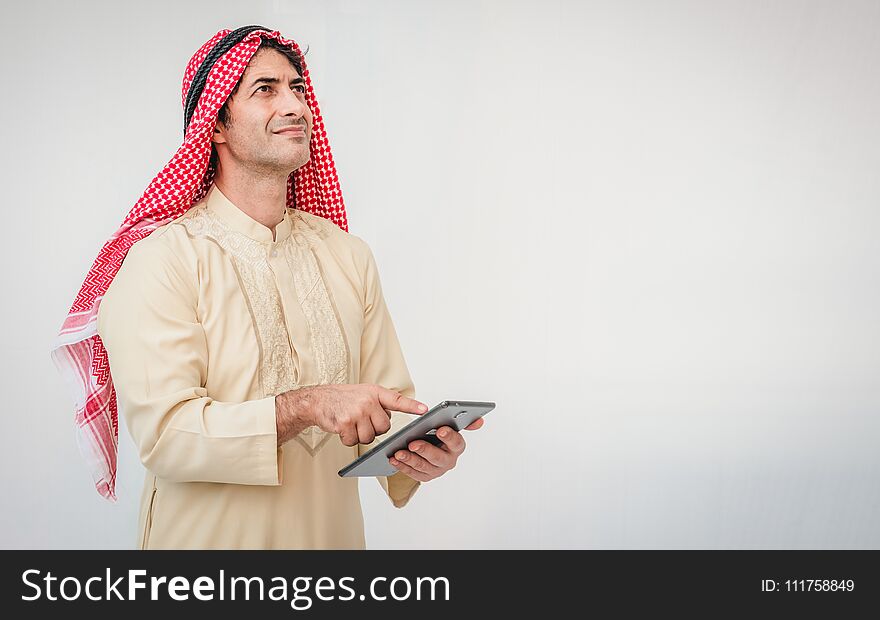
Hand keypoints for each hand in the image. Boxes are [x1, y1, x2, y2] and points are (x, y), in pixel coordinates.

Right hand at [277, 384, 427, 446]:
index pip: (397, 400)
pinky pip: (353, 441)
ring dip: (359, 436)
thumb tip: (387, 420)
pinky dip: (347, 439)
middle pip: (383, 428)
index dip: (411, 406)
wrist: (317, 400)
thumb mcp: (363, 393)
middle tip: (362, 421)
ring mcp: (357, 412)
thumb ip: (378, 403)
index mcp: (374, 392)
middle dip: (374, 429)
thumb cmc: (342, 398)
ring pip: (369, 438)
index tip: (424, 410)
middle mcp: (367, 401)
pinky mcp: (345, 423)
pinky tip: (342, 428)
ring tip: (351, 423)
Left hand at [388, 417, 484, 481]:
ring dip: (410, 459)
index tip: (440, 429)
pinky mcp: (425, 476)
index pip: (457, 442)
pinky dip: (402, 466)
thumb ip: (464, 422)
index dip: (449, 436)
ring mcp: (437, 470)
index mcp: (457, 447)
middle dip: (425, 450)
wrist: (431, 448)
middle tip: (413, 443)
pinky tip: (394, 459)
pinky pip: (413, 473)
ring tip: (398, 452)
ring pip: (423, 467)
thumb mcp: (450, 426)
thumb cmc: (439, 436)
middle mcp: (449, 460)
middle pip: (438, 457)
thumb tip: (480, 421)